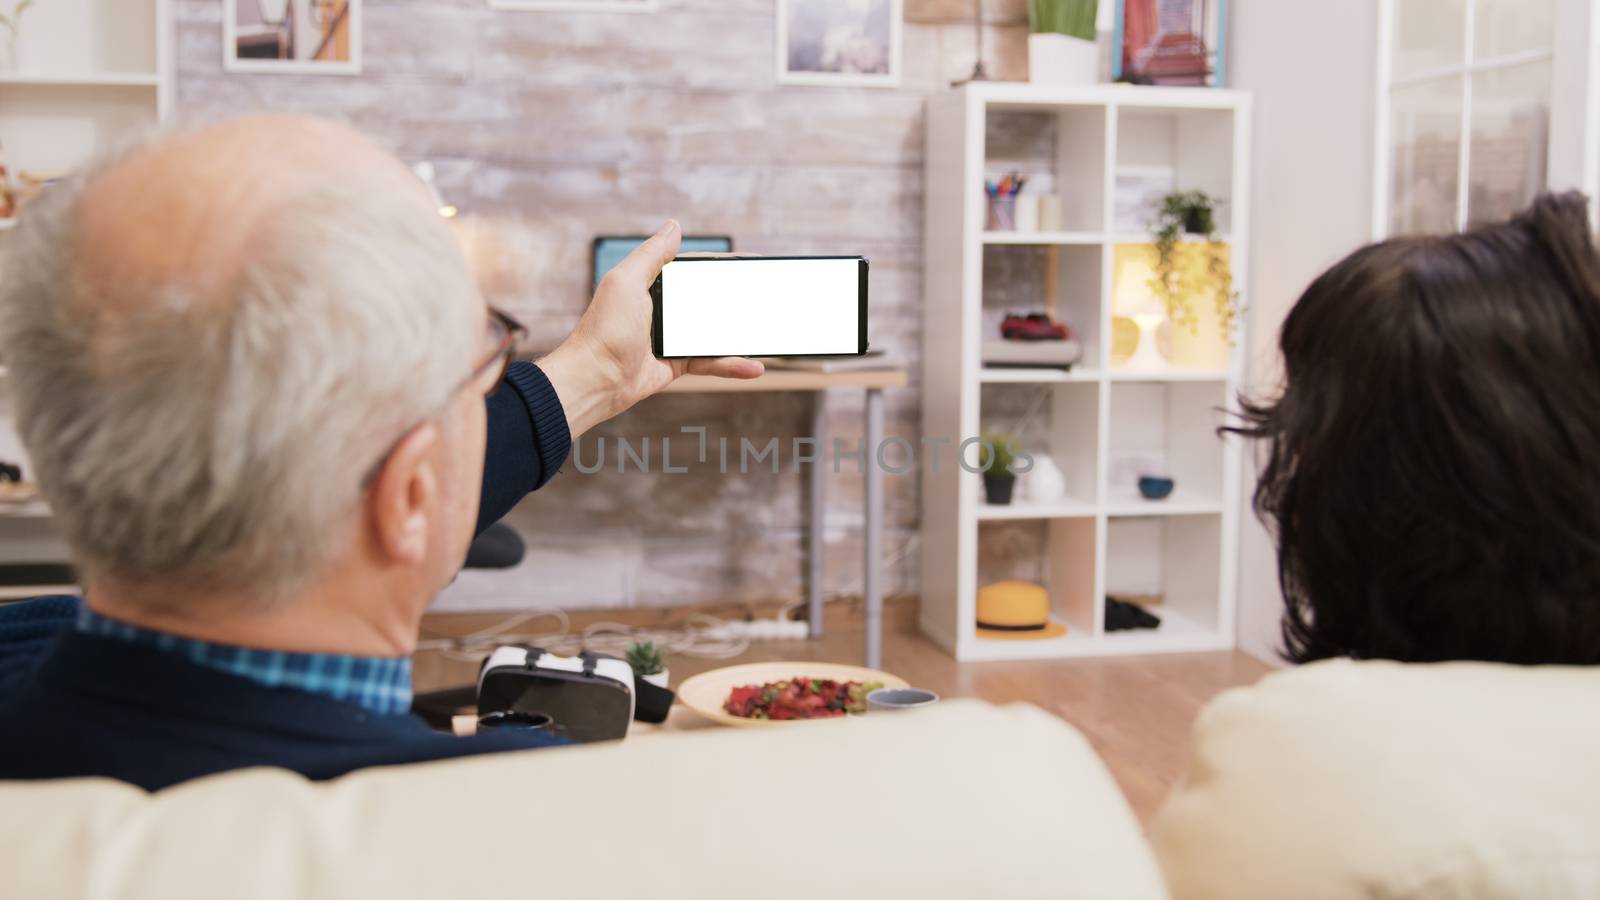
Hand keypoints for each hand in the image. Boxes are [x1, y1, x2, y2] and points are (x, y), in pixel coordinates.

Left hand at [537, 220, 763, 436]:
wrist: (595, 378)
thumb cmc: (605, 328)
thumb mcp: (627, 281)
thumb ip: (652, 254)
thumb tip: (674, 225)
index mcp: (651, 285)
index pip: (694, 269)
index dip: (722, 265)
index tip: (751, 262)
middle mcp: (664, 309)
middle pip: (709, 299)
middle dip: (739, 298)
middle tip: (768, 296)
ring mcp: (672, 337)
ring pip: (715, 331)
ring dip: (742, 334)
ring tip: (767, 332)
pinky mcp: (678, 363)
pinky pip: (712, 361)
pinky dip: (733, 365)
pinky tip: (755, 366)